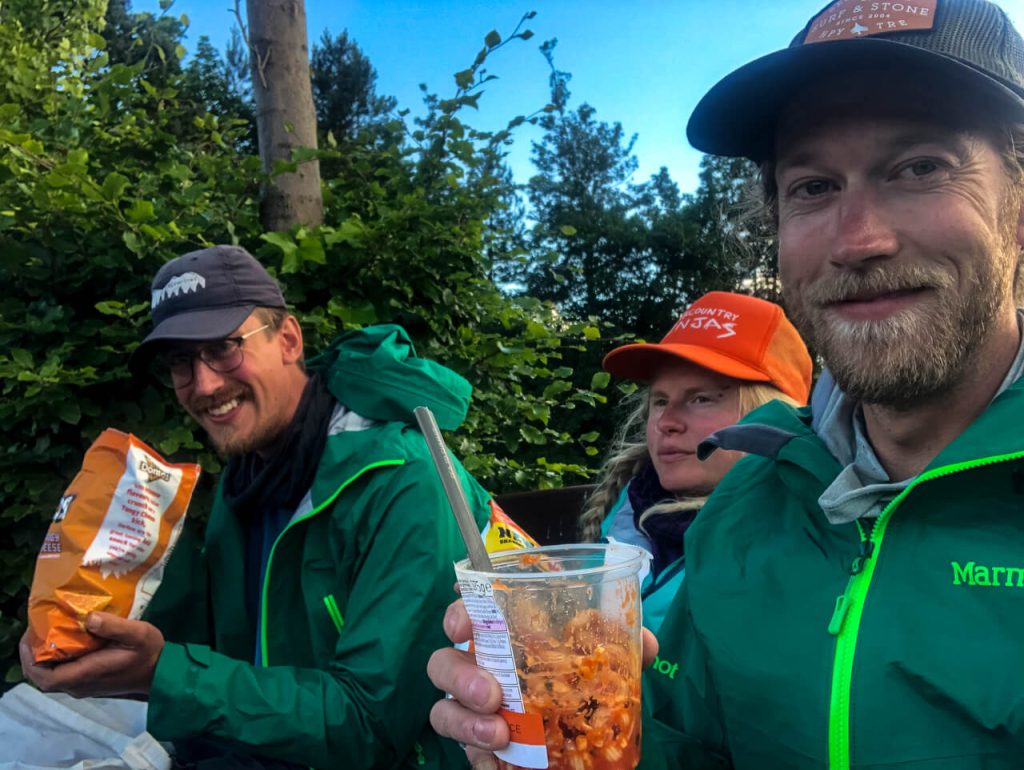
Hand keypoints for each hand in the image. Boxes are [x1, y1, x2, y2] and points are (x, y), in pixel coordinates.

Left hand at [20, 612, 163, 697]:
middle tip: (36, 629)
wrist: (162, 672)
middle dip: (33, 655)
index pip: (44, 677)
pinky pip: (62, 674)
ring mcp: (83, 686)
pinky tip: (64, 641)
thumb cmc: (149, 653)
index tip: (29, 636)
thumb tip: (89, 618)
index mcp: (86, 675)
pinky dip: (56, 660)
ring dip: (44, 657)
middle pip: (43, 677)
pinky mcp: (89, 682)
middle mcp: (79, 685)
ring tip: (47, 631)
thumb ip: (114, 626)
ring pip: (52, 676)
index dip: (29, 659)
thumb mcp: (138, 633)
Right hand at [427, 598, 659, 767]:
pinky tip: (494, 767)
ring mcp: (473, 710)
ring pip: (442, 708)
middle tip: (493, 695)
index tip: (463, 625)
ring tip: (499, 735)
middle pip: (442, 662)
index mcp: (501, 635)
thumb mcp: (601, 659)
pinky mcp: (476, 746)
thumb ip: (622, 645)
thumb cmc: (576, 677)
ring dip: (465, 721)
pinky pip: (461, 753)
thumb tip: (646, 643)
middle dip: (459, 676)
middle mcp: (478, 669)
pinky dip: (476, 759)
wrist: (579, 738)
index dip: (458, 614)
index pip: (466, 613)